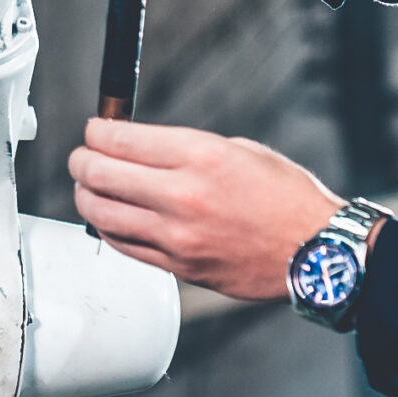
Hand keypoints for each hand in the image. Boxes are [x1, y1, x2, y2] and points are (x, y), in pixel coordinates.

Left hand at [68, 117, 348, 299]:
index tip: (95, 130)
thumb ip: (185, 148)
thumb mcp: (239, 148)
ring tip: (87, 187)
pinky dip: (107, 227)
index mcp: (200, 156)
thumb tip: (141, 147)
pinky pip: (122, 245)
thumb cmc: (286, 198)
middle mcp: (183, 195)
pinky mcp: (178, 266)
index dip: (97, 131)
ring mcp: (177, 236)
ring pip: (101, 213)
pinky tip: (109, 217)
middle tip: (82, 157)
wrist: (316, 251)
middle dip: (81, 160)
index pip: (119, 139)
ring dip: (85, 195)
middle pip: (100, 174)